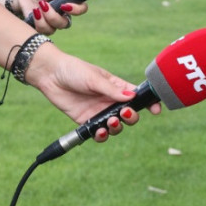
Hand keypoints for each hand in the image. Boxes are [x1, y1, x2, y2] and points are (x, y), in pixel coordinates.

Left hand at [13, 0, 87, 33]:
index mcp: (68, 1)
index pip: (81, 8)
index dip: (77, 10)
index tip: (64, 5)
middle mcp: (62, 14)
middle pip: (65, 23)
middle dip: (54, 17)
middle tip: (44, 5)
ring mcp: (50, 22)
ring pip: (52, 29)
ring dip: (43, 21)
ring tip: (36, 9)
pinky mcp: (39, 26)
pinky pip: (40, 31)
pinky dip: (36, 23)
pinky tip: (32, 13)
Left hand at [24, 43, 154, 127]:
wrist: (50, 75)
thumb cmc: (74, 70)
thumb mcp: (94, 78)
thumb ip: (112, 90)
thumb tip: (133, 97)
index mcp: (117, 87)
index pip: (138, 96)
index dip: (149, 103)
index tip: (155, 110)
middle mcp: (110, 101)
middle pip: (129, 115)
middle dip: (131, 118)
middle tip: (123, 114)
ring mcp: (99, 112)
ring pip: (116, 126)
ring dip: (117, 128)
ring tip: (110, 123)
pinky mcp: (86, 121)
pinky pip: (98, 133)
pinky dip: (101, 135)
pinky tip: (99, 131)